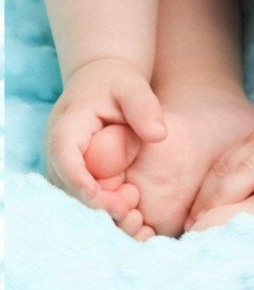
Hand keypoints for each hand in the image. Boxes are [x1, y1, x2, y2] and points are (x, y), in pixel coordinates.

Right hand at [46, 57, 166, 220]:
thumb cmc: (116, 82)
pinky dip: (102, 205)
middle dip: (94, 202)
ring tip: (132, 207)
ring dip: (99, 208)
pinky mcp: (73, 175)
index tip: (98, 196)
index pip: (64, 156)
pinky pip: (82, 197)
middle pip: (66, 185)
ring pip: (72, 197)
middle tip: (129, 209)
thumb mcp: (133, 87)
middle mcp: (58, 150)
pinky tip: (128, 204)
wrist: (101, 80)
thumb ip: (144, 107)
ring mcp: (63, 165)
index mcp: (67, 125)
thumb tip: (159, 135)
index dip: (77, 179)